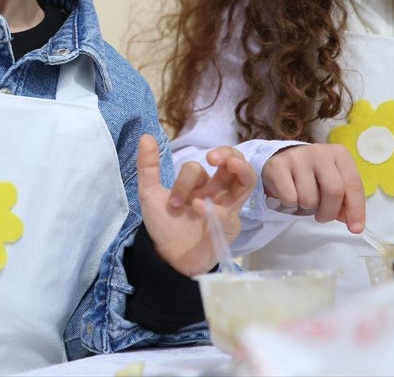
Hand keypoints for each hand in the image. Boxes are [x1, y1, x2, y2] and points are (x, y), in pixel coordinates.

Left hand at [136, 134, 255, 277]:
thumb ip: (148, 166)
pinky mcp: (228, 229)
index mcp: (201, 184)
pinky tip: (199, 208)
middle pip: (236, 164)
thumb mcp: (150, 193)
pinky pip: (231, 216)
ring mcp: (227, 209)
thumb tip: (145, 136)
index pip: (200, 168)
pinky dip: (216, 210)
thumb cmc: (164, 224)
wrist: (165, 257)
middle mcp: (218, 193)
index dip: (186, 178)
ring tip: (228, 163)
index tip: (171, 198)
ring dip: (241, 168)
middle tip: (213, 157)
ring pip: (247, 182)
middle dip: (229, 154)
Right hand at [262, 143, 364, 232]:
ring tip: (304, 198)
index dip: (356, 209)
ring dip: (308, 207)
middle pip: (334, 191)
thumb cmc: (313, 177)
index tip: (355, 228)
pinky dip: (291, 204)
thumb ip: (346, 202)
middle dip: (330, 212)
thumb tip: (354, 224)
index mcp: (339, 154)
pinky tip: (290, 193)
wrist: (283, 164)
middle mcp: (319, 151)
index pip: (353, 184)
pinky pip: (290, 198)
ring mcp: (297, 157)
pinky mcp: (277, 165)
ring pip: (310, 199)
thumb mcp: (334, 184)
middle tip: (323, 216)